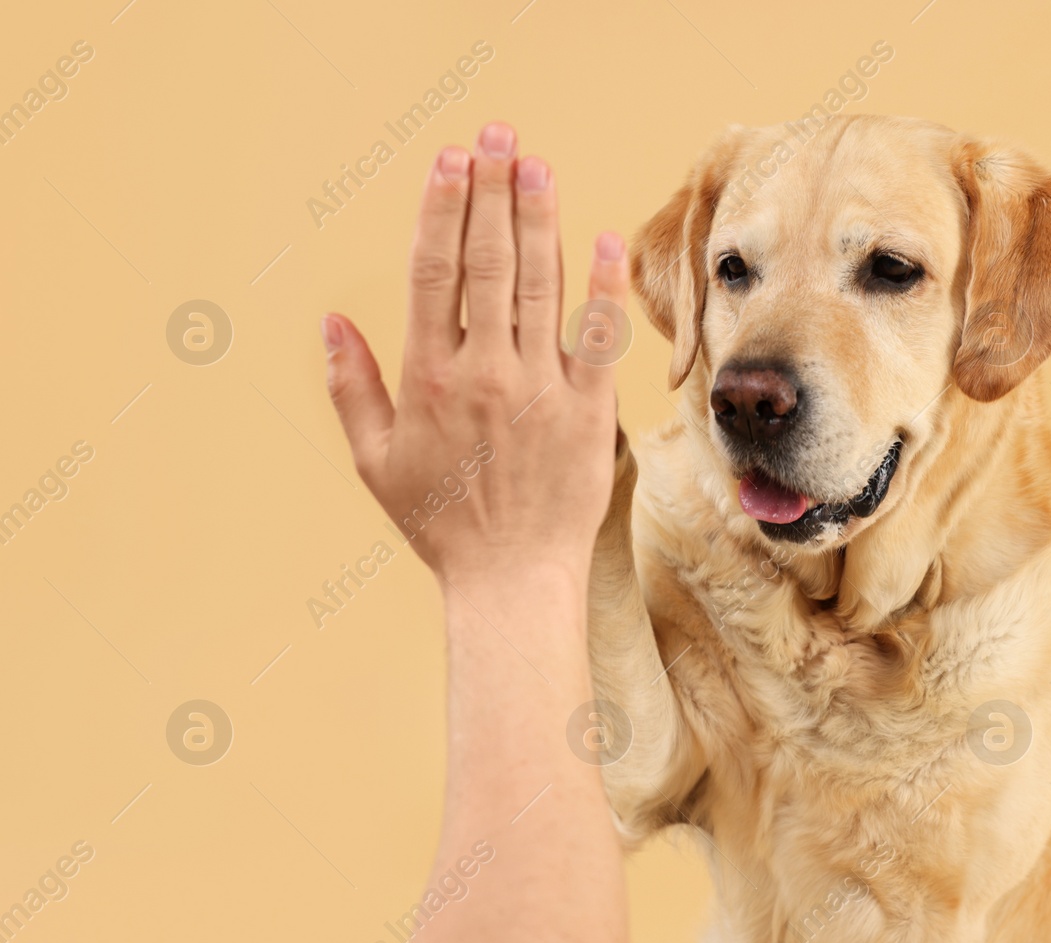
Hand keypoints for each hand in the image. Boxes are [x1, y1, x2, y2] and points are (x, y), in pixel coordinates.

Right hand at [323, 121, 627, 589]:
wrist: (510, 580)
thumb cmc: (441, 523)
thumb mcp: (375, 460)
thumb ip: (350, 386)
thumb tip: (330, 321)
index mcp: (429, 378)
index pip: (434, 272)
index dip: (442, 209)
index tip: (449, 161)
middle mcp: (484, 372)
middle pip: (489, 262)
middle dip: (492, 192)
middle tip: (498, 137)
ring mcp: (540, 390)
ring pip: (541, 286)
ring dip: (539, 219)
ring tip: (537, 166)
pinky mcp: (589, 412)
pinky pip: (597, 341)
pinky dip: (602, 290)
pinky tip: (604, 239)